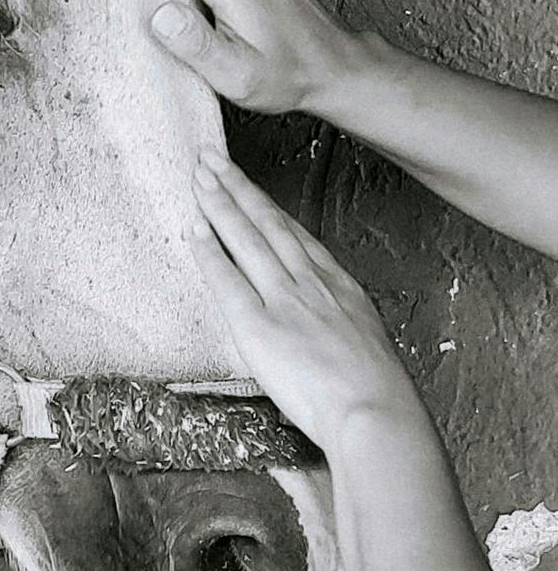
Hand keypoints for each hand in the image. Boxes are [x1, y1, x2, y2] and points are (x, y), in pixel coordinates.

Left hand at [189, 154, 419, 454]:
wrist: (376, 412)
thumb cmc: (376, 398)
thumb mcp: (366, 352)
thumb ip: (340, 336)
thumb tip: (325, 343)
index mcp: (341, 289)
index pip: (297, 237)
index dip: (269, 209)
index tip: (251, 187)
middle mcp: (312, 284)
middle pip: (269, 223)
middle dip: (239, 187)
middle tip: (214, 158)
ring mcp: (285, 300)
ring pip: (248, 237)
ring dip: (220, 203)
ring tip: (199, 174)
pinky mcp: (259, 323)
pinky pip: (226, 278)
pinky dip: (209, 250)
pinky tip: (193, 228)